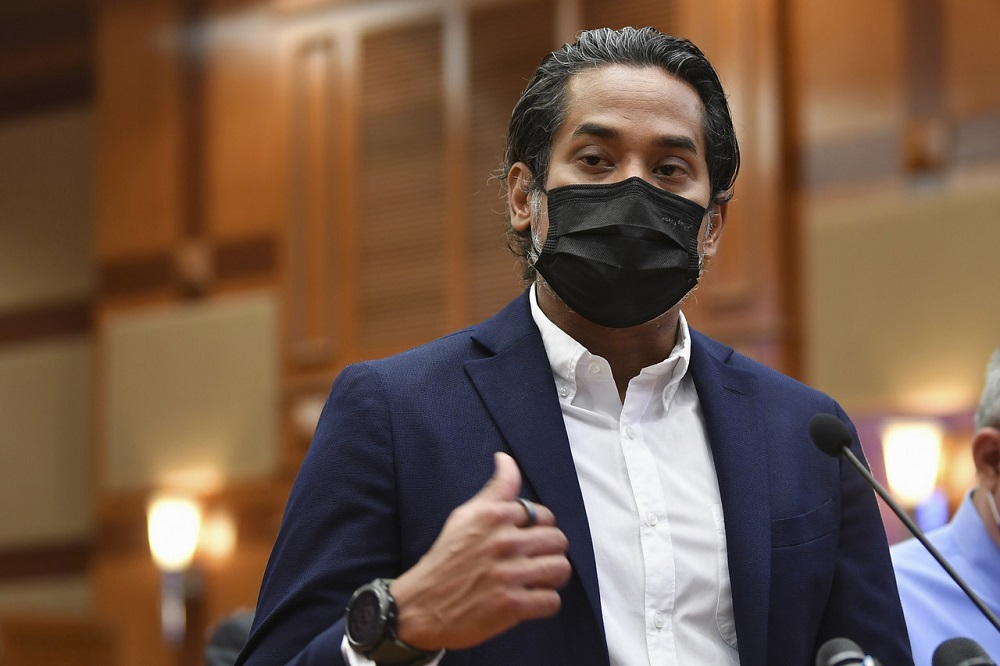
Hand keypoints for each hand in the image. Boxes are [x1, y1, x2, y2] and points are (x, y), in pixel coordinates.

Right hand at [388, 452, 570, 650]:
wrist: (421, 606)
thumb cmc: (446, 559)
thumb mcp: (465, 516)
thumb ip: (495, 489)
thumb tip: (505, 458)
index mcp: (493, 516)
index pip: (544, 514)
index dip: (538, 528)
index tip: (525, 539)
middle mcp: (503, 541)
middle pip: (558, 540)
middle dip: (549, 552)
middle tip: (534, 561)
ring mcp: (509, 574)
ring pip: (561, 568)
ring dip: (552, 577)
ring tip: (536, 580)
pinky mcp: (512, 605)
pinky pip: (552, 601)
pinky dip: (544, 603)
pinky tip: (528, 601)